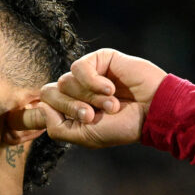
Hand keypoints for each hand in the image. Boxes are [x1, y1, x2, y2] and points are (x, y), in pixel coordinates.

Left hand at [20, 49, 165, 147]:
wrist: (152, 113)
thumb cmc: (122, 127)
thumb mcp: (85, 136)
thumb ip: (57, 128)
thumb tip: (42, 106)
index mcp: (70, 108)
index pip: (44, 103)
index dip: (54, 113)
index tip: (77, 121)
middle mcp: (76, 90)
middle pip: (50, 92)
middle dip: (71, 107)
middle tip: (93, 116)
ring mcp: (87, 74)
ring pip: (65, 81)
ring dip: (89, 97)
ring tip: (112, 104)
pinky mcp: (100, 58)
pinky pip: (79, 67)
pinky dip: (93, 82)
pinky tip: (111, 89)